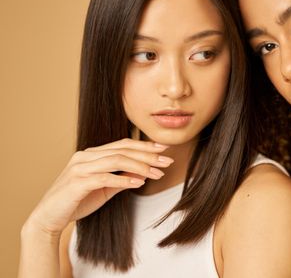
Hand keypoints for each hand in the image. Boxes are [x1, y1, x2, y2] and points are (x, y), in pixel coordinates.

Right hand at [24, 138, 172, 236]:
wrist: (48, 218)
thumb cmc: (76, 202)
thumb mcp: (104, 189)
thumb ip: (121, 178)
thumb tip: (141, 173)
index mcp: (91, 154)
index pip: (122, 145)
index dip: (144, 146)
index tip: (163, 150)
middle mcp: (85, 156)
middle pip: (123, 150)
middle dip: (148, 155)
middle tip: (168, 161)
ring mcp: (80, 168)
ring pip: (116, 160)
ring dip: (140, 166)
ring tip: (158, 173)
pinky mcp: (77, 182)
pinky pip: (105, 177)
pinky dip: (124, 179)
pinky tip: (140, 183)